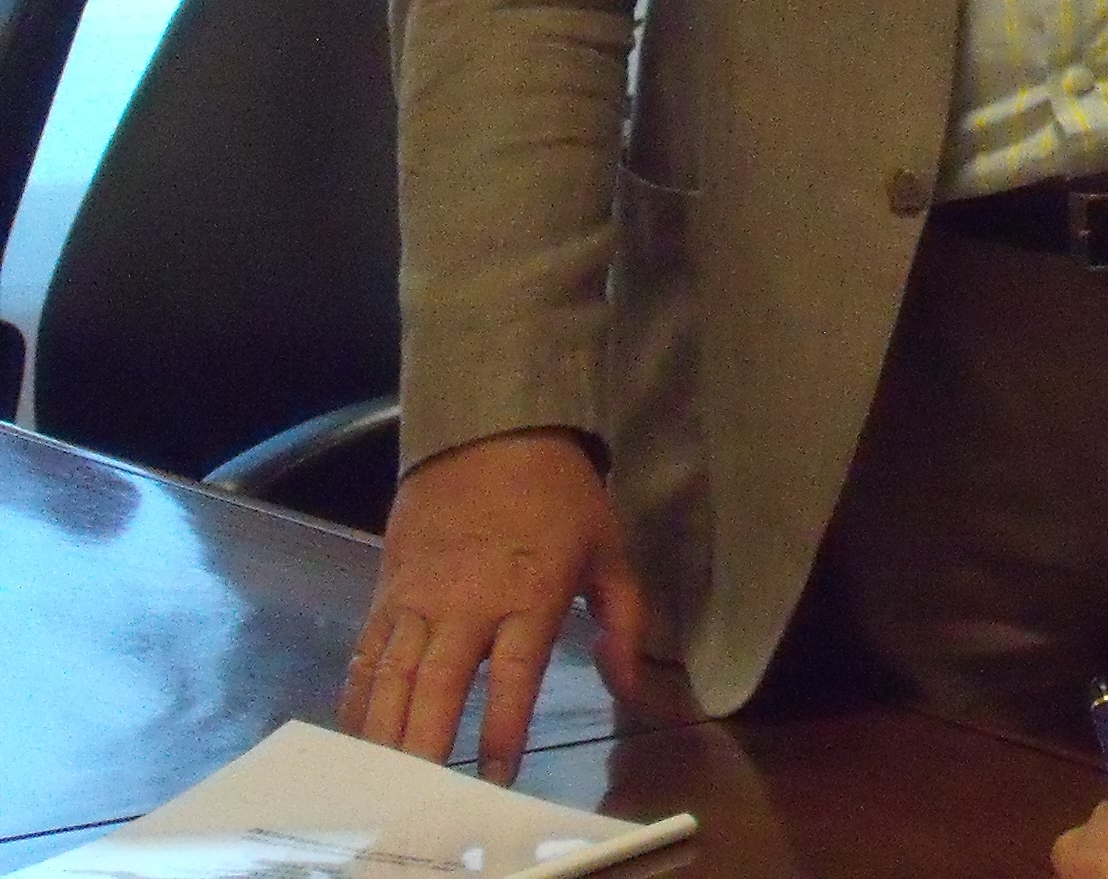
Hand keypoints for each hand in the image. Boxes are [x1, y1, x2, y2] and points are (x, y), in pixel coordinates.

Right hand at [341, 427, 645, 773]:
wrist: (494, 429)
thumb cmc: (561, 496)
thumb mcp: (610, 551)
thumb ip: (623, 623)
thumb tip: (632, 688)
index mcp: (530, 594)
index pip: (515, 674)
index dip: (505, 728)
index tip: (499, 775)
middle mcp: (469, 602)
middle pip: (440, 685)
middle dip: (427, 746)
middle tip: (418, 796)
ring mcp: (420, 596)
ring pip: (394, 676)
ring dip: (384, 733)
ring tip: (380, 782)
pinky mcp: (388, 588)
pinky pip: (367, 652)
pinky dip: (358, 697)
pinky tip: (356, 734)